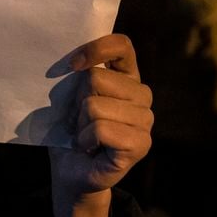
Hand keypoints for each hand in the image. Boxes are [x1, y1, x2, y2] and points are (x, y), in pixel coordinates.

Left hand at [49, 35, 153, 216]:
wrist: (70, 171)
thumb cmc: (71, 130)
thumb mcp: (70, 97)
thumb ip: (78, 76)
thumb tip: (74, 62)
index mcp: (127, 77)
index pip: (122, 45)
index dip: (96, 49)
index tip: (72, 65)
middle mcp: (142, 95)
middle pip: (97, 79)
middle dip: (78, 102)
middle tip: (80, 120)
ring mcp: (145, 120)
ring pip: (95, 106)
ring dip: (81, 125)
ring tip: (85, 136)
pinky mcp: (141, 144)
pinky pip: (101, 129)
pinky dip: (85, 139)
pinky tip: (90, 148)